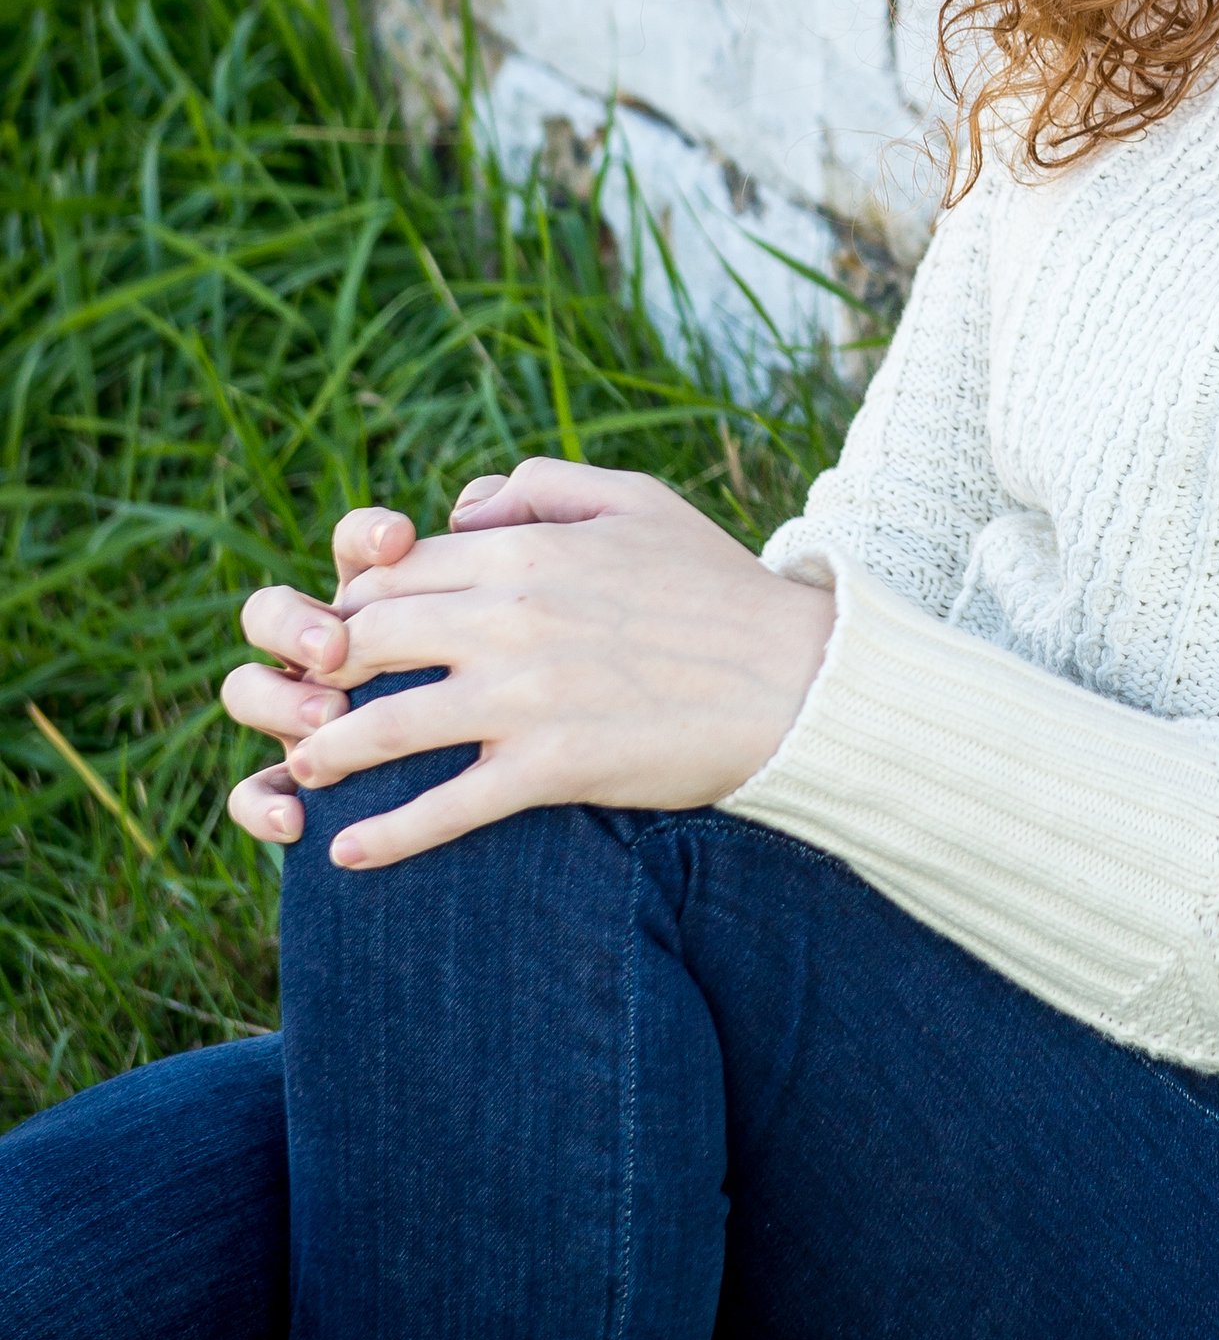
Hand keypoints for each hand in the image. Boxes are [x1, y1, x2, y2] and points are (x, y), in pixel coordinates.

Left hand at [222, 460, 836, 869]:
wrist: (798, 679)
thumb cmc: (719, 587)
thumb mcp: (637, 499)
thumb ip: (542, 483)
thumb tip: (462, 505)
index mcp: (525, 547)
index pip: (396, 570)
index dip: (353, 603)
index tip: (341, 637)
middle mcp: (509, 616)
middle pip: (369, 639)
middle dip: (318, 671)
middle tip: (298, 700)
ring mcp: (525, 695)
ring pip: (385, 724)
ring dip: (325, 751)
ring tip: (300, 772)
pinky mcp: (551, 766)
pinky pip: (447, 806)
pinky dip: (389, 835)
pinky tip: (347, 856)